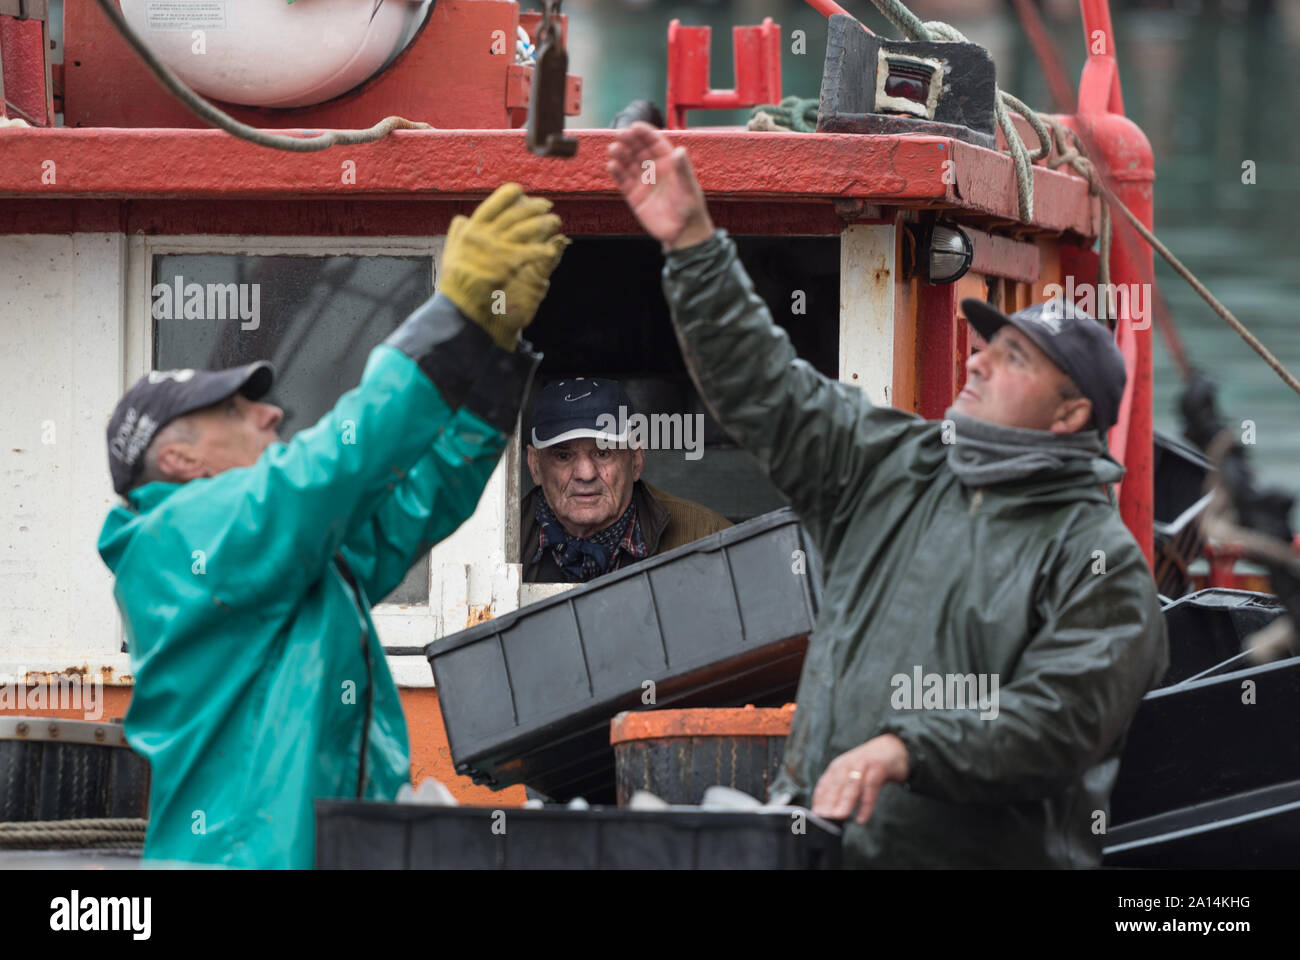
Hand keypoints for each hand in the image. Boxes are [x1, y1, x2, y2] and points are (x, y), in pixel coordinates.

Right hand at [438, 182, 568, 349]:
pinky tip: (552, 248)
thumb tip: (463, 219)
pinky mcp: (508, 264)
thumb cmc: (456, 279)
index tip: (521, 190)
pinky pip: (530, 252)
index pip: (493, 203)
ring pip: (526, 229)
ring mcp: (498, 248)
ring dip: (543, 223)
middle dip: (534, 207)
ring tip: (555, 221)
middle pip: (515, 214)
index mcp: (472, 229)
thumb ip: (457, 232)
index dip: (509, 194)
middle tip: (547, 205)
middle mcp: (486, 235)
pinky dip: (542, 249)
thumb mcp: (450, 249)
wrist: (460, 302)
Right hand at [606, 122, 714, 252]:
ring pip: (629, 163)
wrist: (682, 232)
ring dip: (621, 154)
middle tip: (621, 134)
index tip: (635, 126)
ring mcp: (643, 181)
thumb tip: (680, 150)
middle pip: (639, 150)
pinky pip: (623, 181)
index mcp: (669, 162)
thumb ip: (683, 169)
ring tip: (614, 148)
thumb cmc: (690, 206)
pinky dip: (617, 173)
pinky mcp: (634, 196)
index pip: (655, 143)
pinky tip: (612, 165)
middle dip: (630, 141)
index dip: (645, 134)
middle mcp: (654, 169)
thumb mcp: (688, 186)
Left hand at [810, 734, 909, 824]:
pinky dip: (866, 804)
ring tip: (839, 817)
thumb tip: (830, 814)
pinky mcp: (878, 768)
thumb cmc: (869, 768)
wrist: (893, 748)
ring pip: (851, 785)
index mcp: (837, 767)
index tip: (815, 817)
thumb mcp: (852, 776)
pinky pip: (871, 787)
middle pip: (836, 786)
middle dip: (828, 802)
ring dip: (844, 801)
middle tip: (823, 818)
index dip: (819, 801)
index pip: (824, 785)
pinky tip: (862, 818)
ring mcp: (863, 764)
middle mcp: (847, 764)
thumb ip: (842, 792)